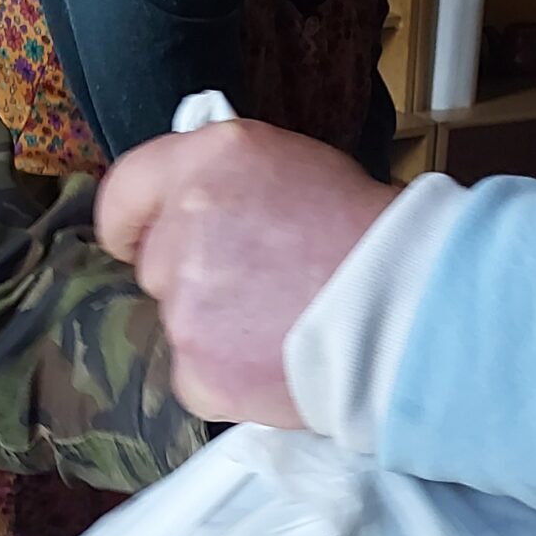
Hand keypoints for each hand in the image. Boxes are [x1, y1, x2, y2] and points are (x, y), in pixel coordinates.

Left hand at [97, 120, 398, 428]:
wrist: (409, 309)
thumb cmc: (369, 234)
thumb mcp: (294, 166)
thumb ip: (225, 182)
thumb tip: (190, 205)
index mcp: (209, 161)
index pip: (125, 189)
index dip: (131, 221)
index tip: (138, 238)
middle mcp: (184, 226)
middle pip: (155, 263)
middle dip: (193, 275)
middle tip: (260, 284)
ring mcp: (185, 304)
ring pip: (179, 320)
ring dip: (215, 325)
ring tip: (281, 323)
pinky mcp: (197, 369)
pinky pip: (194, 374)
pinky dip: (227, 374)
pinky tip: (275, 360)